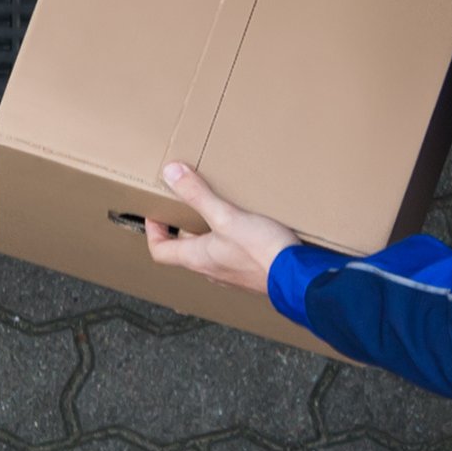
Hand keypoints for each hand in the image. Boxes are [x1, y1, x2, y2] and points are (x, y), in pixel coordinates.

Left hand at [139, 161, 301, 295]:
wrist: (297, 277)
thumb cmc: (261, 252)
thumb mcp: (226, 216)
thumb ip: (198, 194)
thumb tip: (171, 173)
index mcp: (197, 258)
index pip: (161, 251)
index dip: (154, 232)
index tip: (156, 214)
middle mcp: (211, 269)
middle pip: (185, 250)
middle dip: (184, 227)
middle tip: (187, 206)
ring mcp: (232, 275)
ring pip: (210, 253)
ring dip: (208, 234)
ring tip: (217, 212)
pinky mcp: (251, 274)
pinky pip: (233, 257)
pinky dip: (231, 241)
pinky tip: (248, 227)